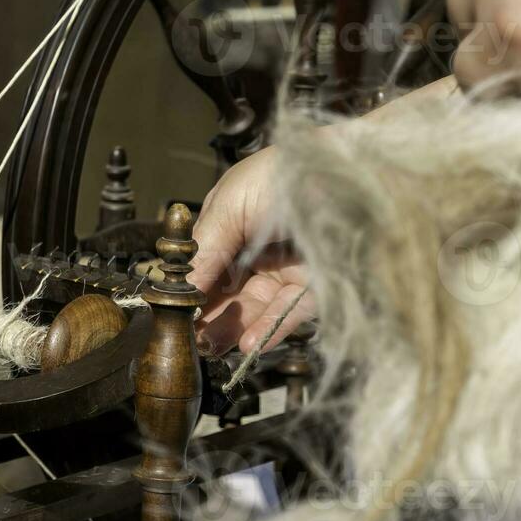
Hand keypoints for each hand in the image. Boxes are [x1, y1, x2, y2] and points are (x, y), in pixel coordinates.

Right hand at [190, 147, 312, 355]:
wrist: (347, 173)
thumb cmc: (286, 173)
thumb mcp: (231, 204)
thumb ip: (204, 248)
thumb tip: (178, 288)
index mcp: (233, 225)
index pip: (205, 266)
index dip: (190, 291)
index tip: (174, 316)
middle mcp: (258, 251)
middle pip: (228, 294)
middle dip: (208, 319)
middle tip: (191, 341)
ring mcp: (287, 271)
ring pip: (255, 310)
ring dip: (233, 331)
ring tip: (214, 348)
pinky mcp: (316, 288)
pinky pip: (289, 315)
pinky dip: (269, 331)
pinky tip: (248, 343)